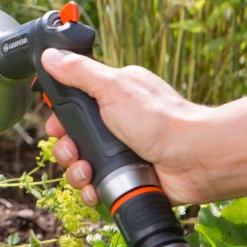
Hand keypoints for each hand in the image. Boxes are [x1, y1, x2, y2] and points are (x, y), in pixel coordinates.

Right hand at [40, 48, 206, 205]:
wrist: (195, 159)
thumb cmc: (160, 119)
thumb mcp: (113, 87)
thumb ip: (79, 72)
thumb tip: (51, 55)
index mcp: (114, 98)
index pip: (74, 108)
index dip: (60, 119)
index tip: (56, 126)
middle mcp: (116, 125)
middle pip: (72, 140)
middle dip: (65, 149)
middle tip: (73, 151)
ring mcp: (121, 153)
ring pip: (80, 166)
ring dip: (76, 173)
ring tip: (87, 172)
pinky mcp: (126, 178)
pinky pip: (96, 187)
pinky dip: (90, 191)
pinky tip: (95, 190)